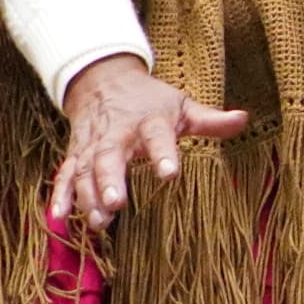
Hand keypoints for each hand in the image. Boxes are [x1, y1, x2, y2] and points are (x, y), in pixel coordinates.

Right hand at [51, 57, 247, 223]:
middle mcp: (118, 133)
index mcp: (149, 121)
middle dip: (110, 179)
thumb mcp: (182, 105)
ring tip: (98, 223)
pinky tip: (58, 218)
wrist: (103, 80)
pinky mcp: (76, 153)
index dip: (164, 154)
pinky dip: (60, 195)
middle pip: (110, 155)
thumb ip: (210, 120)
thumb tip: (244, 119)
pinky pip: (65, 174)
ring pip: (86, 169)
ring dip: (87, 195)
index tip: (170, 174)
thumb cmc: (150, 100)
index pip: (158, 136)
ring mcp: (93, 144)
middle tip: (116, 203)